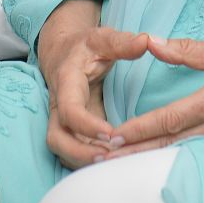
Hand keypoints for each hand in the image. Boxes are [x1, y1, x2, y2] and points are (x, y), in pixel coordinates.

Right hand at [45, 25, 148, 168]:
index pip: (69, 110)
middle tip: (110, 158)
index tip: (110, 134)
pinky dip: (88, 160)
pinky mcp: (71, 130)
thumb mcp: (102, 38)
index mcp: (66, 81)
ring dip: (84, 161)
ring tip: (114, 163)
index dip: (86, 125)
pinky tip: (112, 161)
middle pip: (57, 139)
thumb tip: (146, 41)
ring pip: (63, 150)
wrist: (63, 53)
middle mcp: (58, 105)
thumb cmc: (85, 46)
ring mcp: (62, 120)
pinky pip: (74, 150)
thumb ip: (123, 42)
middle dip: (79, 154)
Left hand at [105, 36, 203, 157]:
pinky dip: (172, 154)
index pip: (168, 120)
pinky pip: (196, 150)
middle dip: (135, 153)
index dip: (139, 130)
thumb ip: (189, 50)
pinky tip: (159, 156)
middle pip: (168, 144)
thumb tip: (153, 42)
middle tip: (104, 158)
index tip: (113, 137)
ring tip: (122, 161)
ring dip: (149, 156)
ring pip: (180, 151)